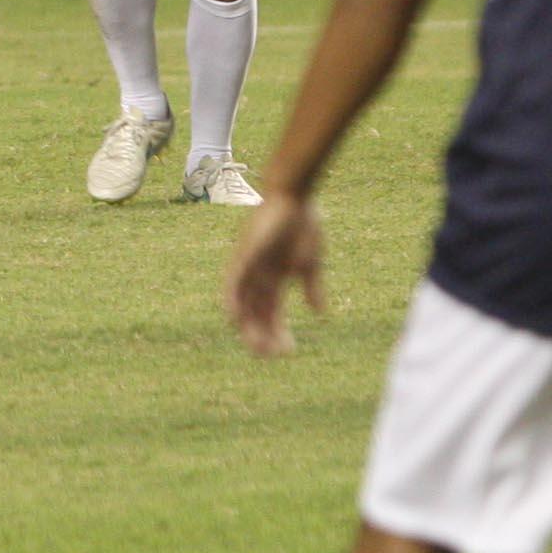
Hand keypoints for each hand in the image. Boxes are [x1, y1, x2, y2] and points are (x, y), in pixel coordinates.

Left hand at [225, 191, 326, 355]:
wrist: (294, 196)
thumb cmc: (303, 225)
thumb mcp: (311, 263)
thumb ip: (312, 288)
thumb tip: (320, 314)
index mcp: (275, 279)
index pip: (273, 314)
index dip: (279, 333)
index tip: (290, 351)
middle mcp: (258, 277)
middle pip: (255, 314)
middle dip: (262, 336)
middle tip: (271, 356)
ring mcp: (248, 267)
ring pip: (242, 305)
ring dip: (248, 326)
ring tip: (257, 346)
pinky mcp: (243, 255)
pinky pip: (231, 283)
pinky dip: (232, 301)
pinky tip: (236, 319)